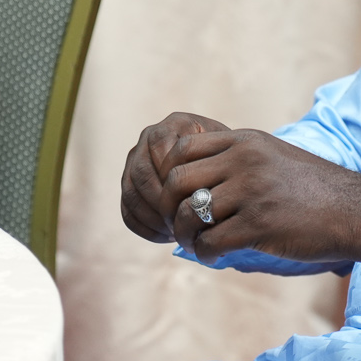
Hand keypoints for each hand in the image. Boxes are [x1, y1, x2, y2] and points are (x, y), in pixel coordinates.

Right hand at [121, 112, 229, 243]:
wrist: (225, 166)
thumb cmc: (233, 165)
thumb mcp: (233, 159)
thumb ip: (220, 166)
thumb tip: (205, 196)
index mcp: (177, 124)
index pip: (164, 152)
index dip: (177, 183)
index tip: (197, 205)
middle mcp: (151, 136)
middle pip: (142, 174)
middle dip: (162, 205)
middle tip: (184, 224)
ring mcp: (136, 160)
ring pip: (131, 194)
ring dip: (154, 218)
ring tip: (178, 232)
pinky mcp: (129, 184)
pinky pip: (127, 210)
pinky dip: (145, 227)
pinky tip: (168, 236)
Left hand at [122, 114, 360, 269]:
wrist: (357, 211)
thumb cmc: (315, 189)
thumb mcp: (274, 156)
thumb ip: (238, 159)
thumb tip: (198, 178)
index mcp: (245, 141)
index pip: (182, 148)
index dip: (170, 175)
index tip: (177, 197)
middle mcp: (244, 160)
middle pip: (177, 180)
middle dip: (170, 208)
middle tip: (178, 225)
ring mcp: (251, 191)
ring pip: (189, 213)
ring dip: (185, 234)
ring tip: (195, 243)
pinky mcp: (259, 225)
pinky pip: (210, 241)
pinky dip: (205, 253)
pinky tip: (214, 256)